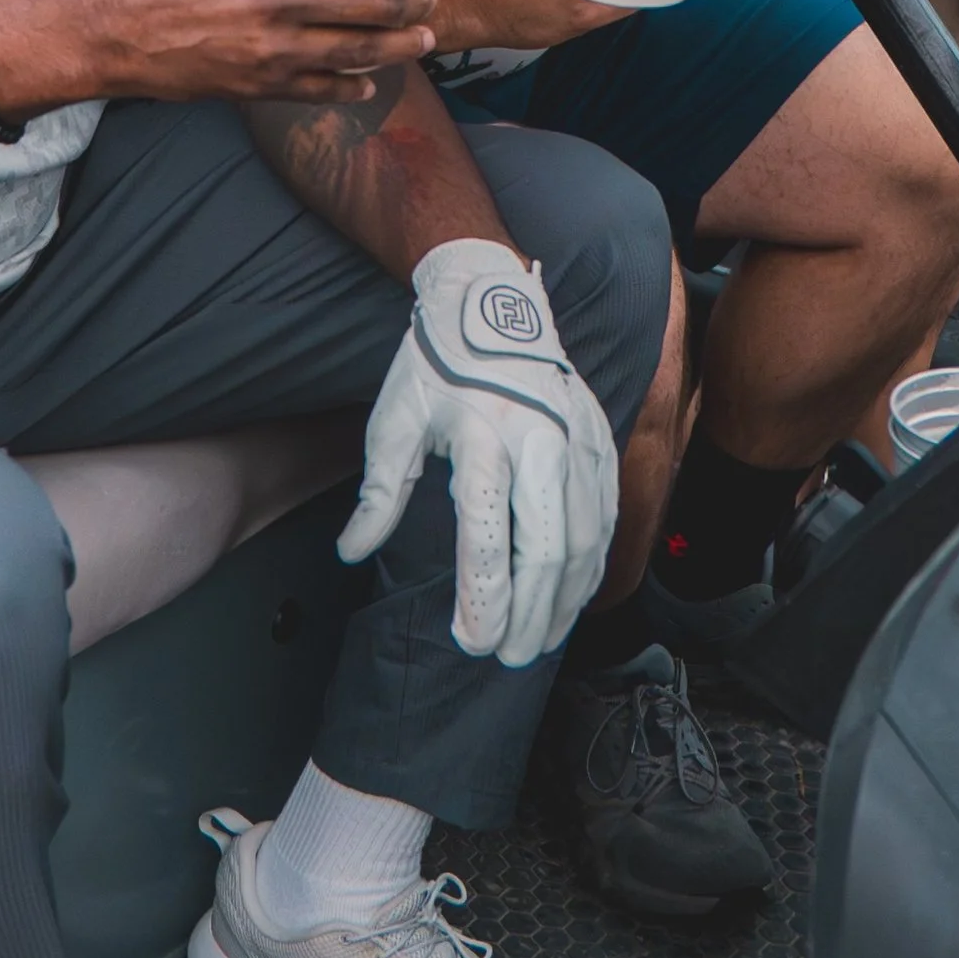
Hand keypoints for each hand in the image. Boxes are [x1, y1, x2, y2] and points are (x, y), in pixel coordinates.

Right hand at [0, 0, 435, 111]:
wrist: (101, 26)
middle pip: (377, 2)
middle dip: (417, 3)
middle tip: (431, 1)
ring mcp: (273, 46)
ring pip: (361, 51)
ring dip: (401, 48)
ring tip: (422, 42)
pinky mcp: (258, 85)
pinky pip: (323, 88)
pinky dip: (354, 86)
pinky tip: (369, 81)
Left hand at [337, 239, 618, 665]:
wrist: (492, 300)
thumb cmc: (435, 364)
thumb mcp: (394, 420)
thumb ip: (379, 493)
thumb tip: (353, 552)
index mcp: (482, 437)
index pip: (487, 536)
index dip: (483, 598)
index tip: (472, 640)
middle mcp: (539, 442)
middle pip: (547, 550)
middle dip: (531, 614)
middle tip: (511, 657)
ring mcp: (576, 441)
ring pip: (586, 540)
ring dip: (566, 600)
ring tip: (543, 640)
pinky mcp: (599, 440)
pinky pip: (605, 516)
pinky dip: (592, 564)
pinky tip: (574, 596)